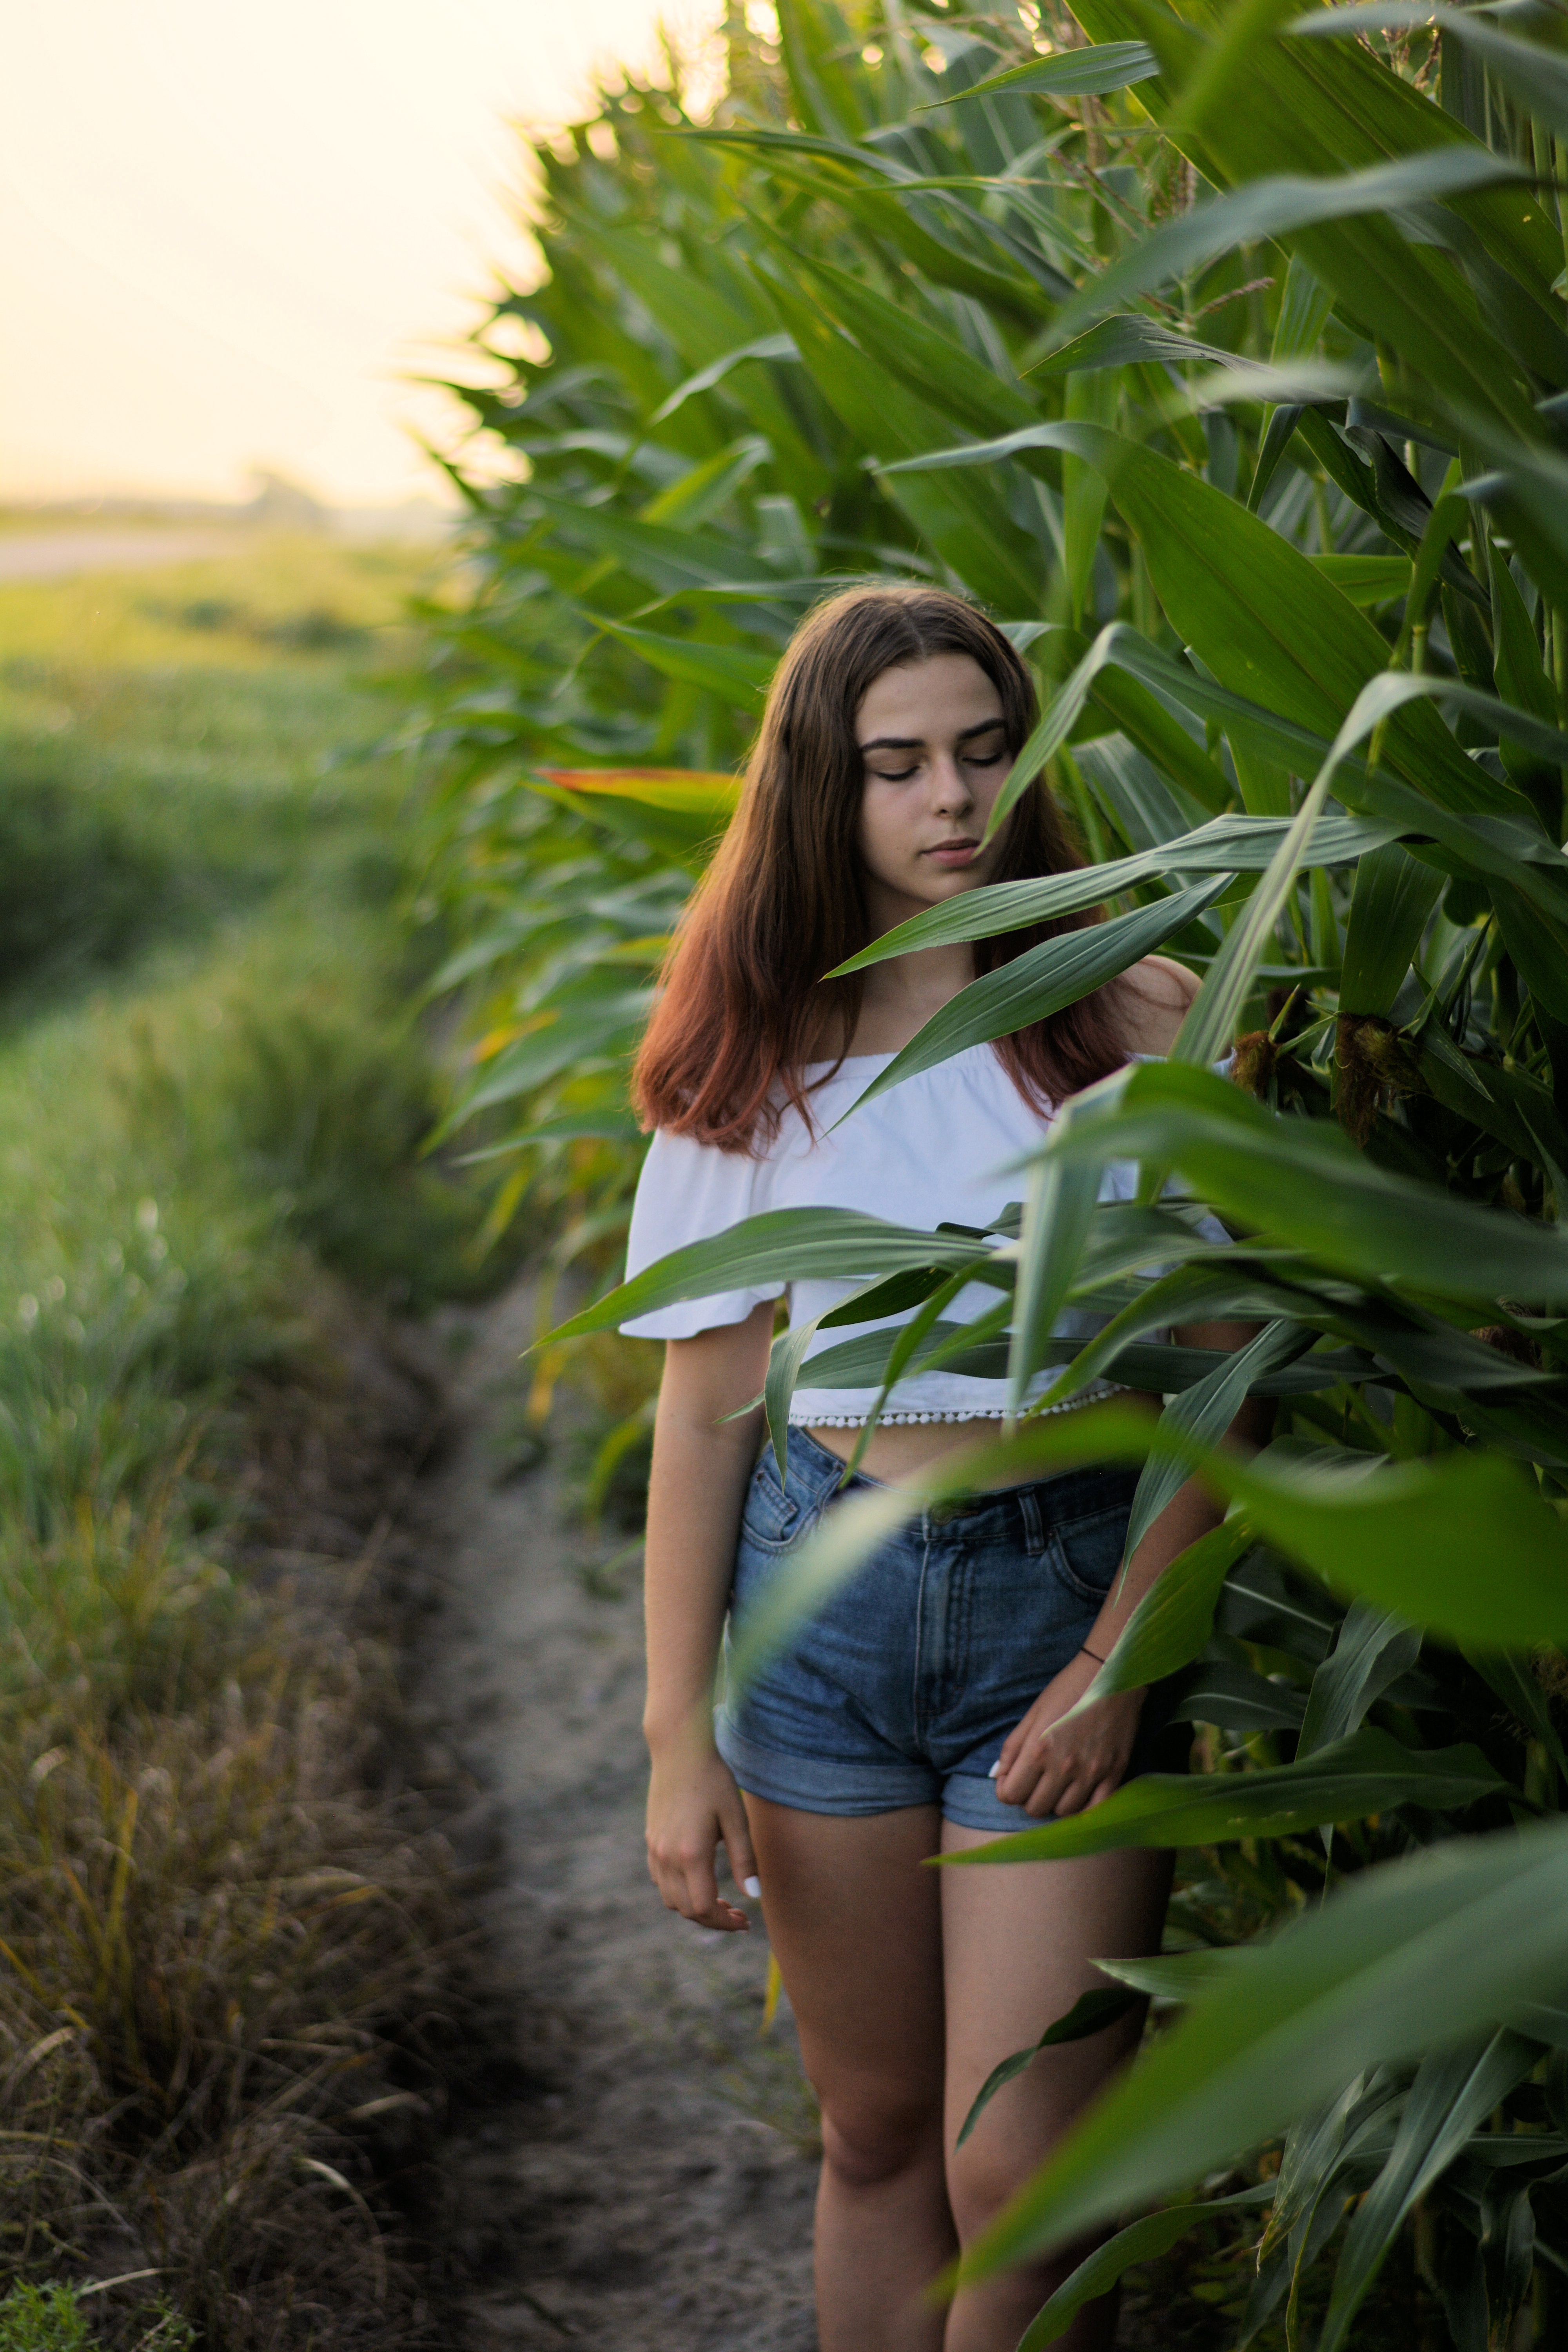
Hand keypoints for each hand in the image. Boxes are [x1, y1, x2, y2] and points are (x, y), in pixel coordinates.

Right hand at [646, 1736, 758, 1930]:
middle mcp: (667, 1857)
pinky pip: (660, 1880)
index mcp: (691, 1854)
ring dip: (694, 1906)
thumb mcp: (736, 1818)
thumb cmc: (713, 1780)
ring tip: (720, 1899)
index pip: (703, 1908)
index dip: (724, 1922)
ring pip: (670, 1898)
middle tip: (738, 1913)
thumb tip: (754, 1898)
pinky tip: (699, 1878)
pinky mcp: (651, 1839)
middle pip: (685, 1909)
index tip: (745, 1921)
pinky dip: (678, 1890)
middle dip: (712, 1919)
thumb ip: (745, 1859)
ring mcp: (655, 1849)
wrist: (679, 1749)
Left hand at [994, 1651, 1144, 1818]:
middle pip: (1035, 1808)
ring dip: (1056, 1801)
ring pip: (1064, 1812)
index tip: (1012, 1781)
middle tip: (1036, 1781)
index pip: (1011, 1795)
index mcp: (1038, 1749)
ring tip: (1059, 1783)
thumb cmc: (1068, 1690)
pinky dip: (1083, 1807)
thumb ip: (1012, 1748)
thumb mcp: (1033, 1713)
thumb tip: (1000, 1778)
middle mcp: (1063, 1766)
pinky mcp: (1114, 1774)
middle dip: (1030, 1797)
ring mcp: (1091, 1772)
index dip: (1007, 1790)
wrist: (1113, 1675)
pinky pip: (1094, 1809)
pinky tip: (1080, 1793)